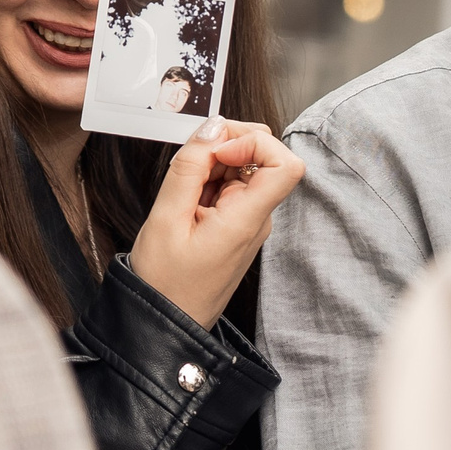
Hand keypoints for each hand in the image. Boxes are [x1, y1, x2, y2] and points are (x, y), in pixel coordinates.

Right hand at [127, 119, 305, 328]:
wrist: (165, 324)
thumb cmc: (164, 283)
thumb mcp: (165, 219)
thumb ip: (189, 168)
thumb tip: (212, 126)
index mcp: (247, 221)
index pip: (286, 165)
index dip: (255, 143)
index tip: (219, 150)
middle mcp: (257, 219)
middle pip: (264, 158)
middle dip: (228, 145)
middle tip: (191, 161)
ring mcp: (250, 222)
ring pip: (244, 169)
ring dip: (214, 166)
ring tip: (183, 193)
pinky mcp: (238, 224)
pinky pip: (232, 187)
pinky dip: (209, 181)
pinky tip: (186, 203)